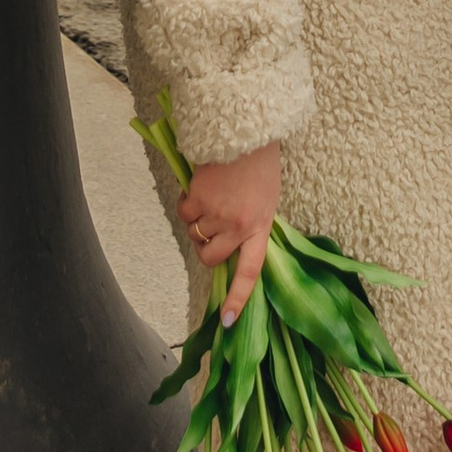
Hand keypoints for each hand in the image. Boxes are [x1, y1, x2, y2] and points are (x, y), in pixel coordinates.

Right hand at [181, 140, 281, 317]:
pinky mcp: (199, 199)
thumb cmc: (260, 162)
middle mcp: (240, 226)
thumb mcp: (267, 197)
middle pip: (212, 257)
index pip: (250, 272)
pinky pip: (184, 214)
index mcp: (261, 226)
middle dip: (205, 249)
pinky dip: (186, 204)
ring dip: (197, 221)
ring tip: (210, 197)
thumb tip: (233, 243)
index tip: (227, 322)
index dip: (237, 298)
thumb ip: (252, 222)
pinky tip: (199, 187)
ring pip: (196, 235)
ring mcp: (218, 214)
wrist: (248, 128)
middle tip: (209, 230)